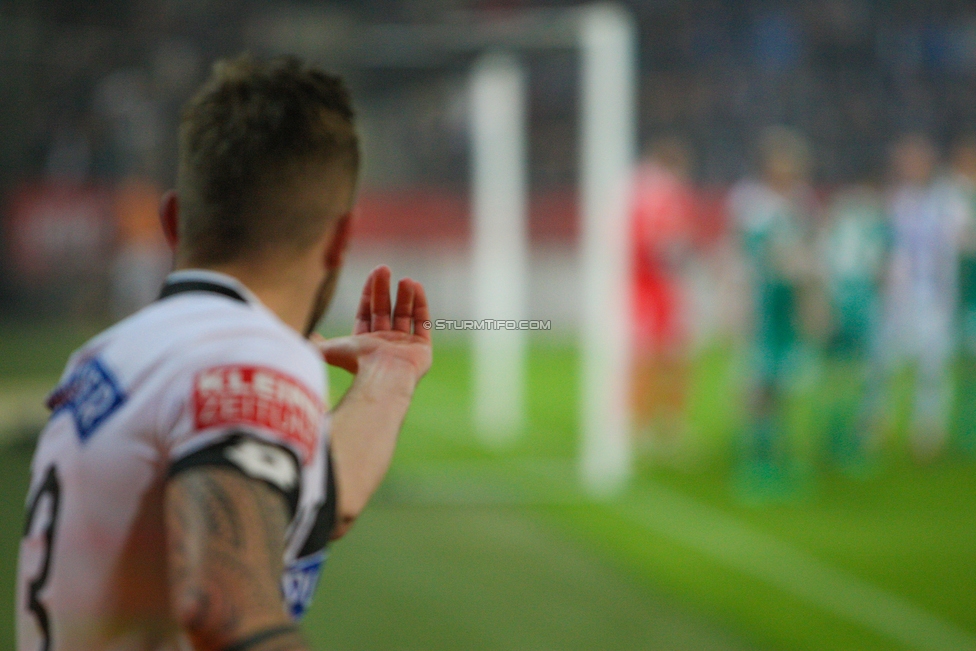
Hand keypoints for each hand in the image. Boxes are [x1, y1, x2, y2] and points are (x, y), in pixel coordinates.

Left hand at [314, 266, 431, 383]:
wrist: (383, 375)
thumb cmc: (356, 362)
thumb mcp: (330, 349)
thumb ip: (318, 343)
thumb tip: (305, 337)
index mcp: (365, 344)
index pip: (367, 313)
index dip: (369, 293)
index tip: (373, 274)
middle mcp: (385, 344)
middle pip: (384, 310)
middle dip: (383, 289)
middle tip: (384, 268)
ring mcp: (404, 346)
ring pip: (404, 314)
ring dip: (404, 296)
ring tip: (404, 278)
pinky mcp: (421, 348)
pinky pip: (422, 322)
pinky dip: (420, 304)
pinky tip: (416, 286)